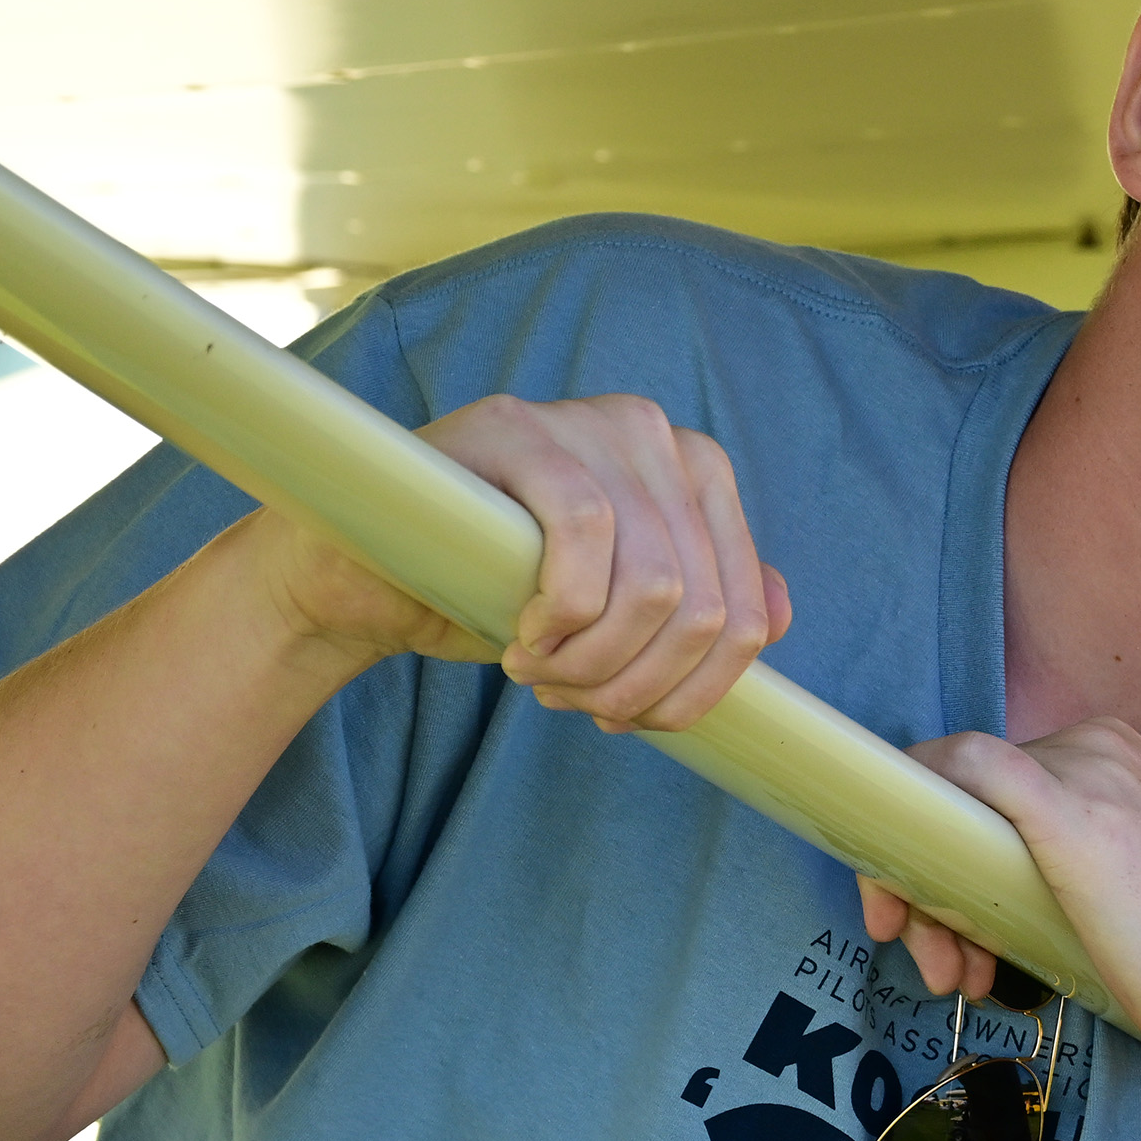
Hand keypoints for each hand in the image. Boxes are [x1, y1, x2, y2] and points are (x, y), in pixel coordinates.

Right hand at [248, 393, 792, 732]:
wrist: (365, 576)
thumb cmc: (496, 592)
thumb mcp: (613, 613)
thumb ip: (697, 606)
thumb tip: (775, 617)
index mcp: (695, 475)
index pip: (746, 608)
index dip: (695, 689)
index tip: (630, 718)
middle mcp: (654, 435)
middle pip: (702, 606)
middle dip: (638, 683)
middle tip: (571, 701)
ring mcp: (587, 422)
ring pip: (656, 584)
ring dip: (596, 662)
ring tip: (541, 674)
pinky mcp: (519, 428)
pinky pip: (585, 534)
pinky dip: (563, 613)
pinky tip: (523, 638)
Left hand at [860, 725, 1140, 1140]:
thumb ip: (1127, 874)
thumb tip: (1061, 901)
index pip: (1022, 786)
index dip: (976, 850)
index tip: (967, 933)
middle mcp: (1116, 752)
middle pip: (982, 790)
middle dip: (940, 876)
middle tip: (946, 962)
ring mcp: (1094, 772)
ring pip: (960, 793)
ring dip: (924, 879)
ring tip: (953, 970)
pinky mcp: (1070, 810)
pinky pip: (963, 768)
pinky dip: (912, 797)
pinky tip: (892, 867)